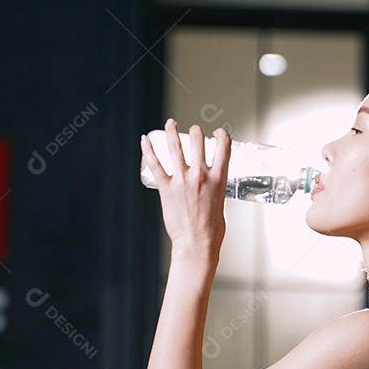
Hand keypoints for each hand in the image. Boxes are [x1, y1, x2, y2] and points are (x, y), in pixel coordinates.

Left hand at [140, 119, 231, 257]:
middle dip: (196, 131)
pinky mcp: (166, 188)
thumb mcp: (221, 203)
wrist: (197, 244)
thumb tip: (210, 185)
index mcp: (219, 179)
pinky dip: (148, 150)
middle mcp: (201, 175)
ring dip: (171, 132)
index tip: (217, 132)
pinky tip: (145, 140)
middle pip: (198, 141)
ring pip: (175, 147)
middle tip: (194, 130)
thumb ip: (215, 189)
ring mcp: (182, 180)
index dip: (221, 134)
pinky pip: (155, 164)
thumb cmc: (212, 230)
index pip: (224, 147)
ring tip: (170, 123)